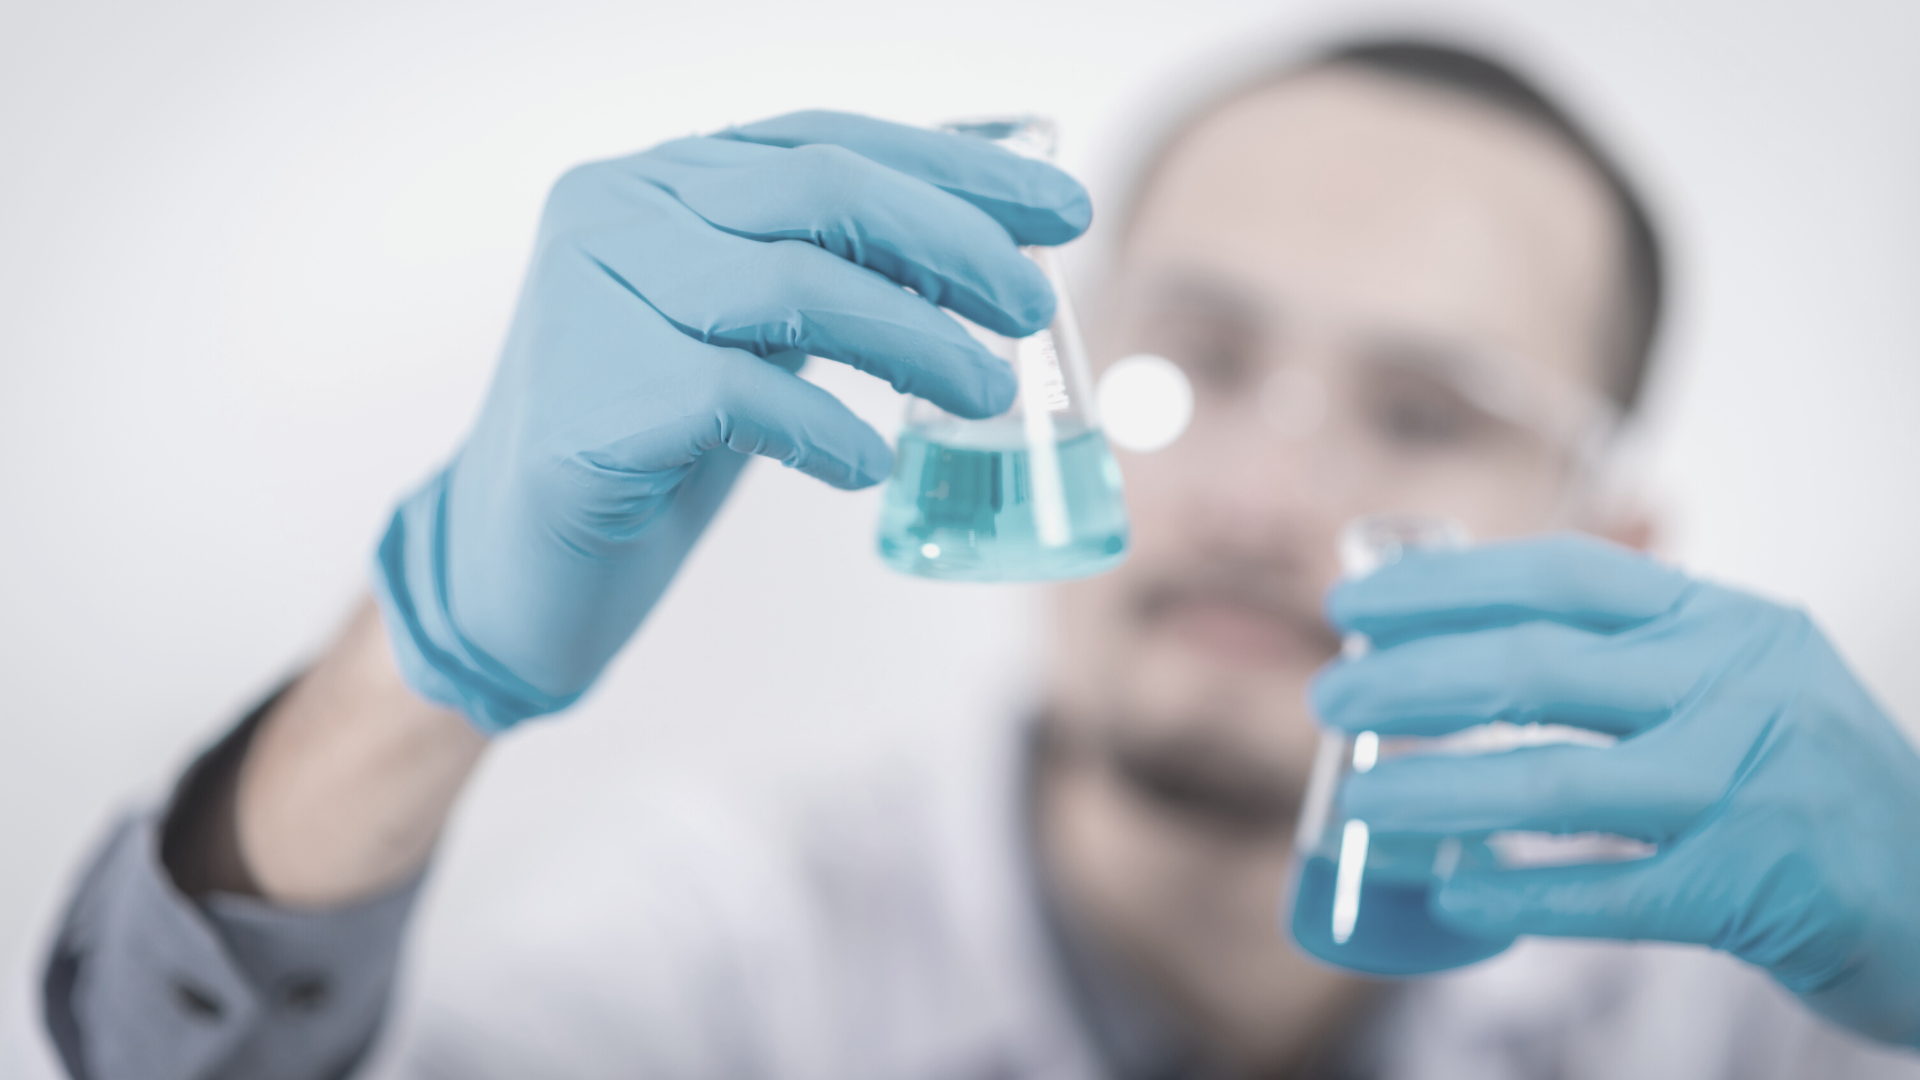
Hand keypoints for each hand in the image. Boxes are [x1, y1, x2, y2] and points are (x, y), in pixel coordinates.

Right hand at [373, 111, 1089, 731]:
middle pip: (819, 193)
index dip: (953, 168)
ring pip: (790, 285)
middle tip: (1034, 305)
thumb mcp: (749, 331)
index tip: (1061, 208)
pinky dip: (825, 431)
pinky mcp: (587, 400)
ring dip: (914, 340)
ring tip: (986, 394)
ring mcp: (588, 296)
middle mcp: (615, 210)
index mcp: (659, 178)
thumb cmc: (655, 439)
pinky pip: (740, 396)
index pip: (825, 141)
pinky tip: (865, 467)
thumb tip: (987, 239)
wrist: (521, 562)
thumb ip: (831, 269)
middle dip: (952, 243)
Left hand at [1312, 534, 1919, 1047]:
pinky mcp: (1752, 889)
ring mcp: (1749, 786)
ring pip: (1552, 783)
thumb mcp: (1741, 678)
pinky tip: (1451, 894)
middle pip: (1535, 670)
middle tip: (1328, 700)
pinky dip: (1518, 895)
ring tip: (1356, 807)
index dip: (1444, 587)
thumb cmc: (1808, 780)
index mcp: (1724, 620)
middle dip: (1410, 682)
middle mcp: (1739, 685)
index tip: (1354, 608)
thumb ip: (1629, 654)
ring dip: (1435, 795)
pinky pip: (1604, 893)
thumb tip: (1457, 642)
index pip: (1560, 576)